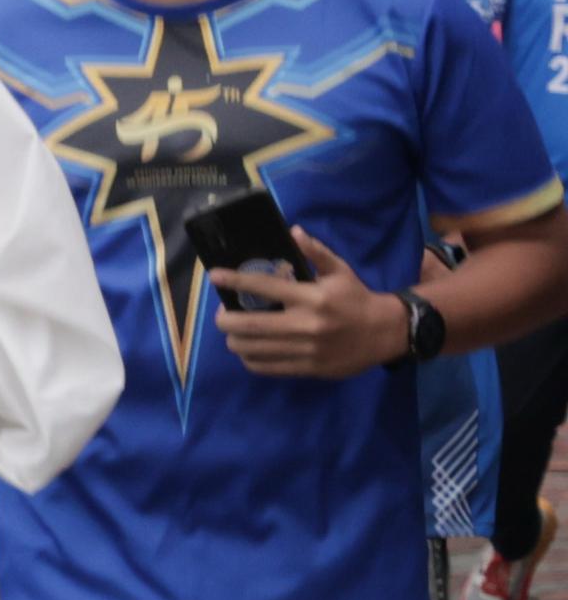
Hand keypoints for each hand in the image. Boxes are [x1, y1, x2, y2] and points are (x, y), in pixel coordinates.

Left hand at [212, 231, 409, 377]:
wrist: (385, 333)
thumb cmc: (356, 298)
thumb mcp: (339, 270)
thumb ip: (315, 252)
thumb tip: (293, 231)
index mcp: (312, 297)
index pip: (264, 286)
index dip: (235, 280)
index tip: (214, 276)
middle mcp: (306, 324)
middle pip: (248, 325)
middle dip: (224, 320)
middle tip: (221, 314)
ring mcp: (305, 350)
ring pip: (251, 349)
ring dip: (234, 340)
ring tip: (234, 331)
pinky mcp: (306, 368)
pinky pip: (265, 367)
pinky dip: (249, 358)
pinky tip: (250, 348)